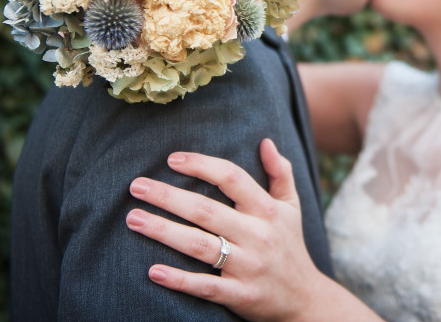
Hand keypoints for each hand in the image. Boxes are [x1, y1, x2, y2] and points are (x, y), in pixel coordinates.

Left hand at [126, 139, 322, 321]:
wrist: (306, 299)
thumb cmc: (290, 245)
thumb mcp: (292, 207)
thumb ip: (281, 172)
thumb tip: (266, 141)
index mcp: (268, 210)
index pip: (232, 178)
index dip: (201, 165)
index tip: (171, 160)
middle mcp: (257, 235)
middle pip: (206, 210)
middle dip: (168, 197)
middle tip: (136, 186)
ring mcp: (248, 266)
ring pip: (200, 246)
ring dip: (164, 231)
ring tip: (134, 219)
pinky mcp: (240, 295)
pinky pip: (205, 287)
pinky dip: (179, 280)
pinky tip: (153, 271)